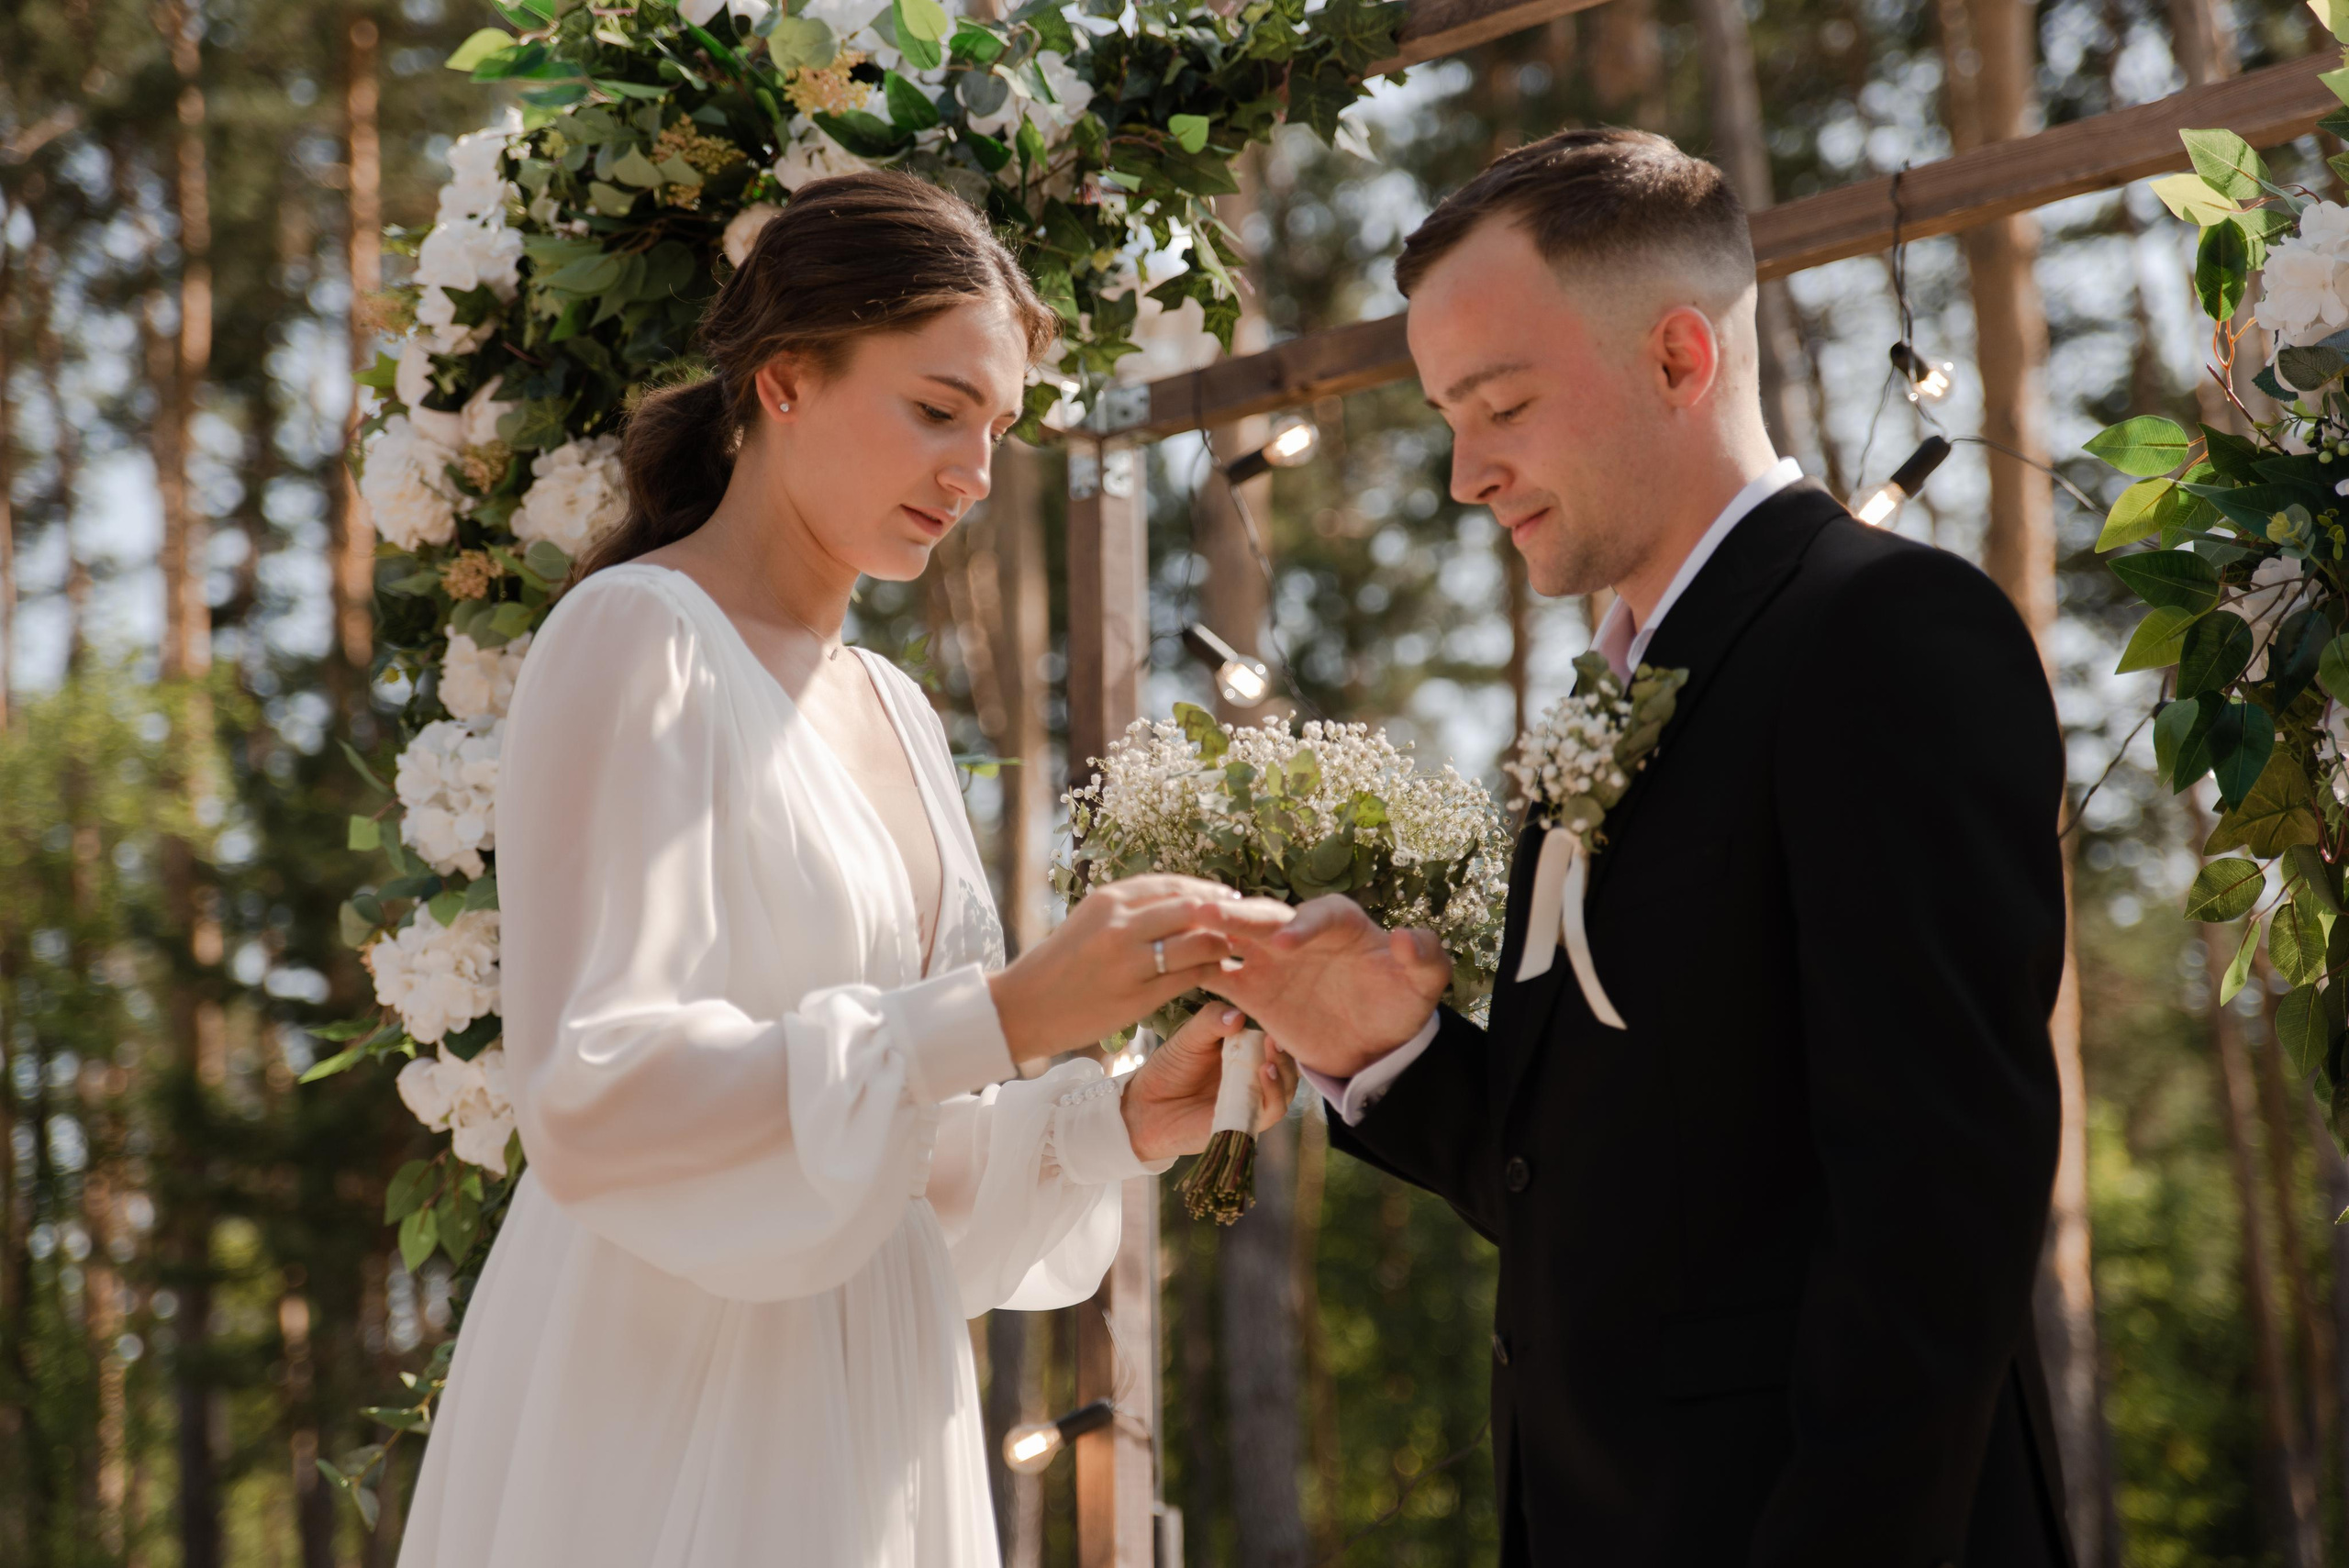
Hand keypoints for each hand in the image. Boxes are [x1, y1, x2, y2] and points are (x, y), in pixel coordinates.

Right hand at [987, 875, 1236, 1062]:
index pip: (1174, 884)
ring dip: (1223, 945)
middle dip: (1226, 914)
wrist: (1025, 1007)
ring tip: (1236, 950)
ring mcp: (1129, 959)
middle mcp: (1120, 922)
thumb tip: (1182, 902)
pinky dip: (1210, 973)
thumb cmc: (1061, 965)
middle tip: (1247, 924)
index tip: (1229, 900)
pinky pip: (1189, 977)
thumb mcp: (1092, 922)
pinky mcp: (1136, 994)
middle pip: (1193, 907)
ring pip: (1197, 941)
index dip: (1208, 892)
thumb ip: (1131, 910)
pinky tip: (1220, 975)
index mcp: (1110, 898)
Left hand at [1120, 1005, 1297, 1163]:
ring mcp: (1253, 1099)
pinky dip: (1274, 1093)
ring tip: (1271, 1053)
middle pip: (1287, 1064)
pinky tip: (1264, 1073)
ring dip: (1283, 1071)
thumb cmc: (1170, 1068)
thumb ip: (1211, 1021)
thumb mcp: (1189, 1036)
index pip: (1276, 1039)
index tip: (1278, 1012)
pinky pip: (1272, 1111)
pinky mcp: (1247, 1122)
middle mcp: (1255, 1076)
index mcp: (1247, 1051)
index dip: (1281, 1027)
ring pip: (1286, 1088)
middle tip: (1276, 1036)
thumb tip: (1238, 1015)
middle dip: (1286, 1050)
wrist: (1147, 1106)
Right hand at [1199, 895, 1448, 1079]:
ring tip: (1180, 931)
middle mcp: (1300, 934)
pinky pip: (1218, 974)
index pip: (1320, 915)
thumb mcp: (1425, 984)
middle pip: (1267, 918)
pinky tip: (1170, 966)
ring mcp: (1271, 960)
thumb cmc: (1401, 1004)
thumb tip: (1405, 936)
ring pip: (1235, 939)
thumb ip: (1424, 958)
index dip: (1302, 925)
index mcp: (1341, 924)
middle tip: (1210, 916)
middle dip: (1240, 917)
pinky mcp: (1251, 989)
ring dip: (1208, 933)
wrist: (1374, 1045)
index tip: (1284, 942)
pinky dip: (1195, 968)